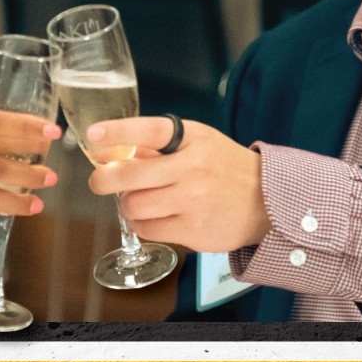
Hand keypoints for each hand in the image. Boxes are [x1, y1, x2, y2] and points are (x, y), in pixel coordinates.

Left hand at [84, 116, 268, 252]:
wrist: (268, 203)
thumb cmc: (225, 170)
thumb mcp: (199, 144)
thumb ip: (159, 148)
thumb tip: (113, 152)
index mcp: (193, 140)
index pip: (149, 130)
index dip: (117, 132)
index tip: (93, 134)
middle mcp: (193, 168)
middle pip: (130, 175)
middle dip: (103, 180)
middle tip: (98, 182)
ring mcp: (193, 201)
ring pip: (134, 206)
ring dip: (128, 205)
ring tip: (139, 202)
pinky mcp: (193, 230)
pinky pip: (148, 229)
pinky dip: (143, 225)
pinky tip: (155, 218)